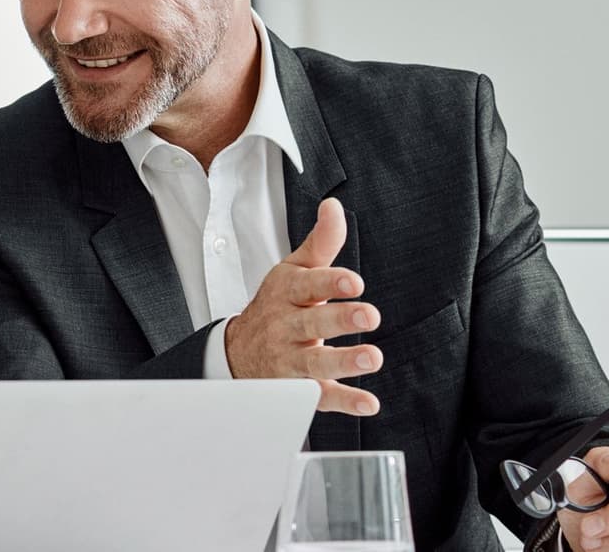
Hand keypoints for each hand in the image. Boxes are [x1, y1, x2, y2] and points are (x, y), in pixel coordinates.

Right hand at [224, 197, 383, 414]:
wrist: (236, 353)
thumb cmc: (277, 305)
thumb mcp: (293, 270)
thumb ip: (320, 242)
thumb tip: (334, 206)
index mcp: (287, 293)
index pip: (307, 285)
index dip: (330, 282)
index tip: (353, 282)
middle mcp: (285, 327)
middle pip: (311, 324)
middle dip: (340, 319)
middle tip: (369, 315)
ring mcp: (290, 360)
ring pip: (314, 363)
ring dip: (344, 361)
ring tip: (372, 357)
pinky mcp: (298, 390)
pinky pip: (320, 397)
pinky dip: (344, 401)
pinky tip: (368, 403)